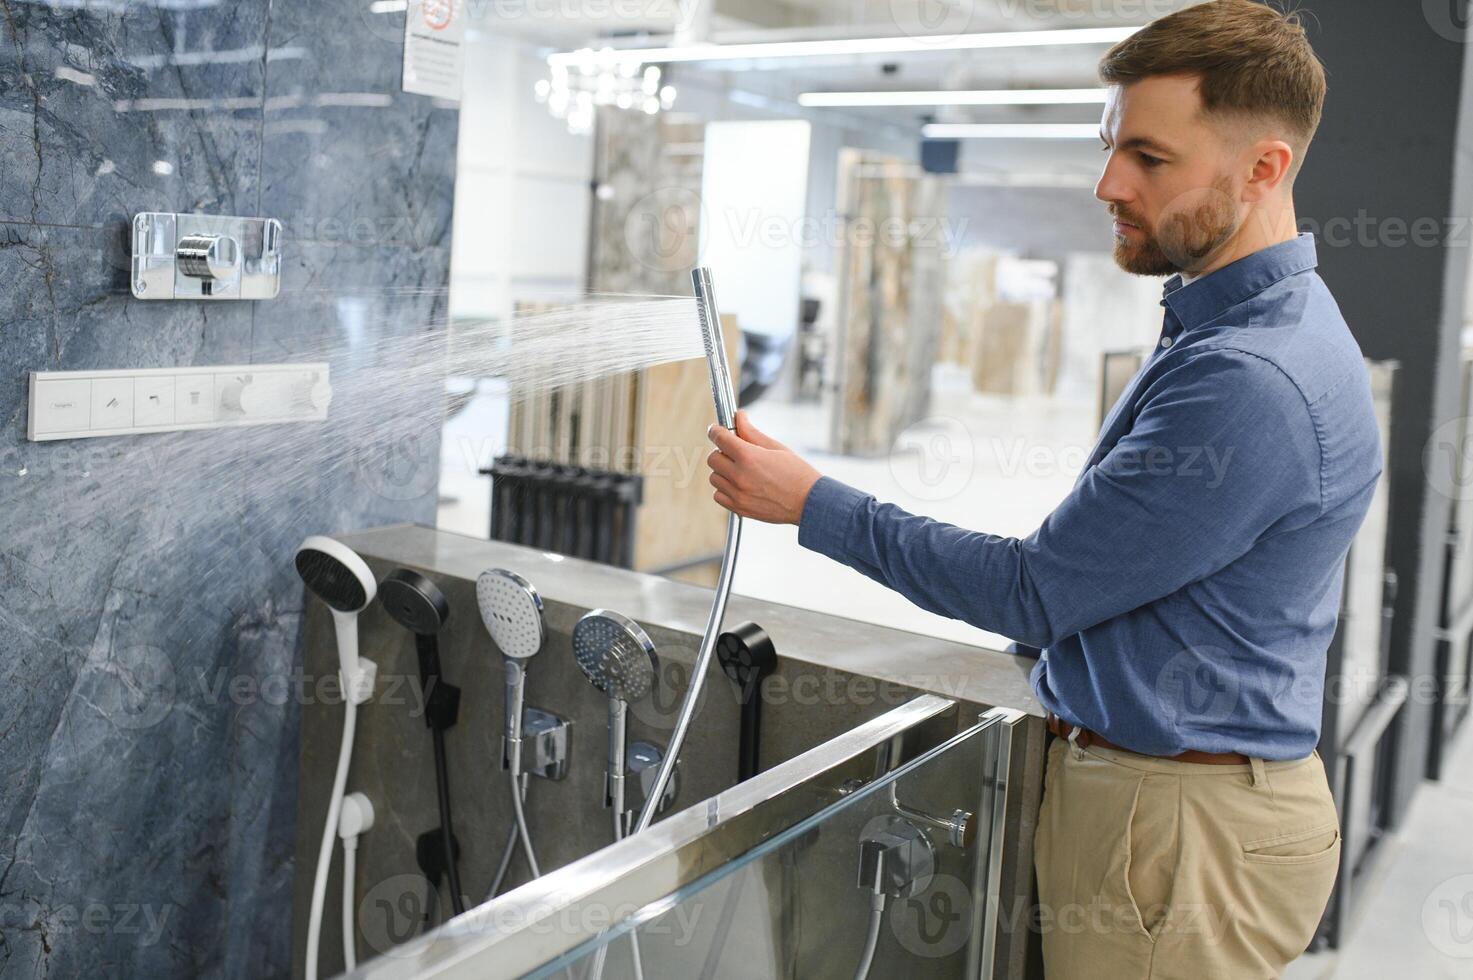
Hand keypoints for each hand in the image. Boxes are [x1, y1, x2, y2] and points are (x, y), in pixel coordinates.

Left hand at [706, 411, 822, 524]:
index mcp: (749, 457)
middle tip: (735, 453)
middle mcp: (740, 476)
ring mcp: (738, 494)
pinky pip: (718, 495)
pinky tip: (740, 485)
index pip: (719, 438)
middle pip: (712, 458)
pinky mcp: (739, 508)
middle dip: (721, 452)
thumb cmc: (797, 474)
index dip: (715, 431)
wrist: (809, 502)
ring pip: (714, 477)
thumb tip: (739, 417)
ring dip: (723, 471)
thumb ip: (752, 432)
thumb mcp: (775, 447)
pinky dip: (725, 489)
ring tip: (740, 471)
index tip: (716, 430)